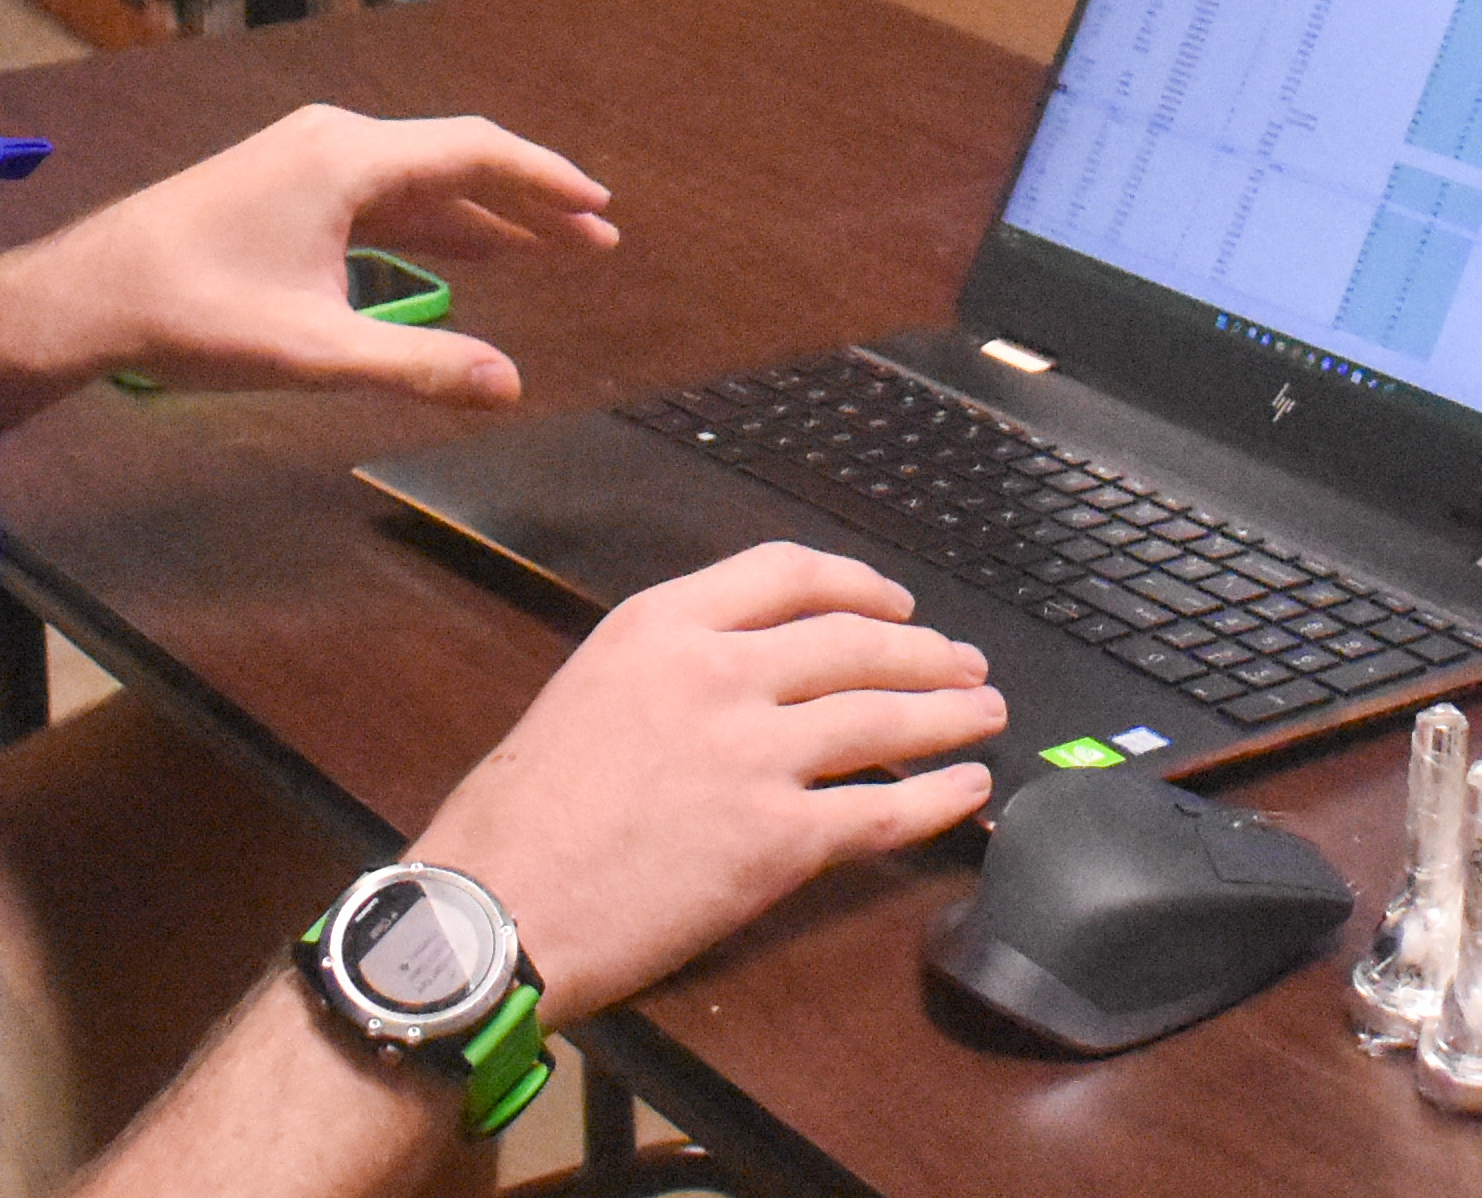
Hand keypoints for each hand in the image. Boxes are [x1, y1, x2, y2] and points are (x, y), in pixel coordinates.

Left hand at [0, 102, 615, 416]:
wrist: (91, 293)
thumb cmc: (196, 315)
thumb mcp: (317, 350)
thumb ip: (420, 365)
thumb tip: (510, 386)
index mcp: (349, 158)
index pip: (476, 152)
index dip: (548, 182)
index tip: (602, 212)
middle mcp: (334, 139)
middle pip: (457, 159)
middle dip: (530, 201)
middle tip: (599, 238)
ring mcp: (306, 156)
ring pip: (420, 179)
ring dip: (484, 214)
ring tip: (551, 248)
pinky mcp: (285, 182)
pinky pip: (382, 193)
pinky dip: (434, 222)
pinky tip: (466, 252)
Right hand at [411, 543, 1005, 1019]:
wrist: (496, 909)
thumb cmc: (519, 818)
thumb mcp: (587, 690)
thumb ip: (670, 669)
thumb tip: (747, 678)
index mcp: (661, 626)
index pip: (786, 572)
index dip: (857, 585)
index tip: (894, 603)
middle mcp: (717, 674)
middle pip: (853, 643)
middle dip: (924, 651)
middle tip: (963, 661)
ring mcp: (754, 755)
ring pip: (883, 718)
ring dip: (949, 713)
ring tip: (985, 712)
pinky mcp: (778, 839)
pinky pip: (884, 809)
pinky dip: (939, 797)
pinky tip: (969, 789)